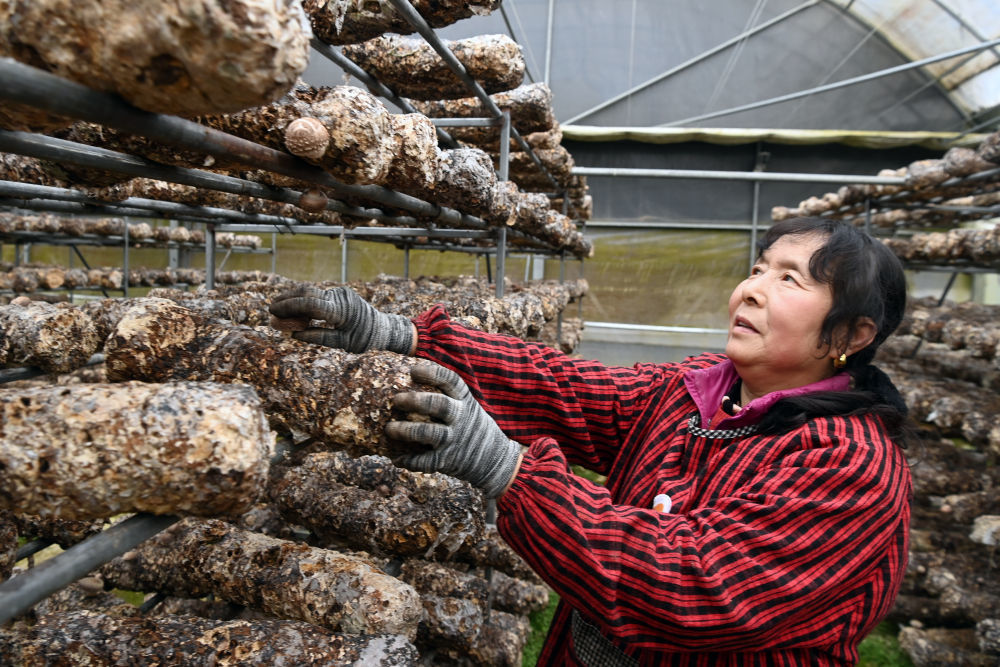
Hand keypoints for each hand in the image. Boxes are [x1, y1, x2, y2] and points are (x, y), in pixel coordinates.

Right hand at [268, 286, 413, 353]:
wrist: (384, 329)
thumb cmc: (365, 340)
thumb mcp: (342, 343)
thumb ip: (318, 337)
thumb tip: (294, 334)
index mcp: (340, 310)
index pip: (309, 303)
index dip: (289, 306)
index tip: (273, 311)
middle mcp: (339, 297)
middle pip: (307, 293)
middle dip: (287, 300)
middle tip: (270, 309)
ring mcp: (340, 293)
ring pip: (311, 291)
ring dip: (293, 297)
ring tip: (277, 306)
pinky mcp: (339, 294)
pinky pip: (318, 294)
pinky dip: (304, 299)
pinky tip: (292, 306)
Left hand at [387, 361, 520, 498]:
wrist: (495, 460)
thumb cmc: (471, 426)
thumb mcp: (467, 407)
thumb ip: (447, 397)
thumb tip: (409, 378)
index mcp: (465, 401)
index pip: (451, 381)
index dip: (433, 374)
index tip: (413, 371)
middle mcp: (461, 418)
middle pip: (438, 405)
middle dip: (415, 401)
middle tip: (396, 400)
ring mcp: (455, 440)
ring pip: (429, 433)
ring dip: (406, 431)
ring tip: (388, 428)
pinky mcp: (449, 460)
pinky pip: (426, 461)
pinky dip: (409, 461)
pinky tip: (397, 459)